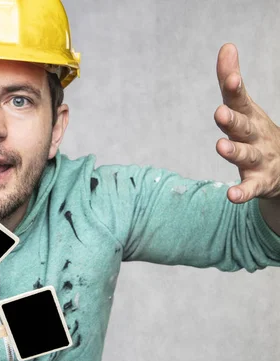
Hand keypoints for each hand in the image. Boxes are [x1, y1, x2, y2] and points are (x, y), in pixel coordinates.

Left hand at [214, 43, 279, 202]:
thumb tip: (227, 46)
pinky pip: (250, 188)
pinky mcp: (259, 182)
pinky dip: (242, 192)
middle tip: (219, 113)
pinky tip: (231, 196)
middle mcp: (255, 136)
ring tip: (220, 147)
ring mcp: (259, 159)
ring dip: (234, 152)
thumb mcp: (244, 107)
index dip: (234, 89)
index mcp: (250, 117)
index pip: (240, 100)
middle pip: (243, 127)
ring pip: (246, 155)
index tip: (230, 78)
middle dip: (232, 120)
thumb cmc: (256, 132)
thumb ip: (230, 80)